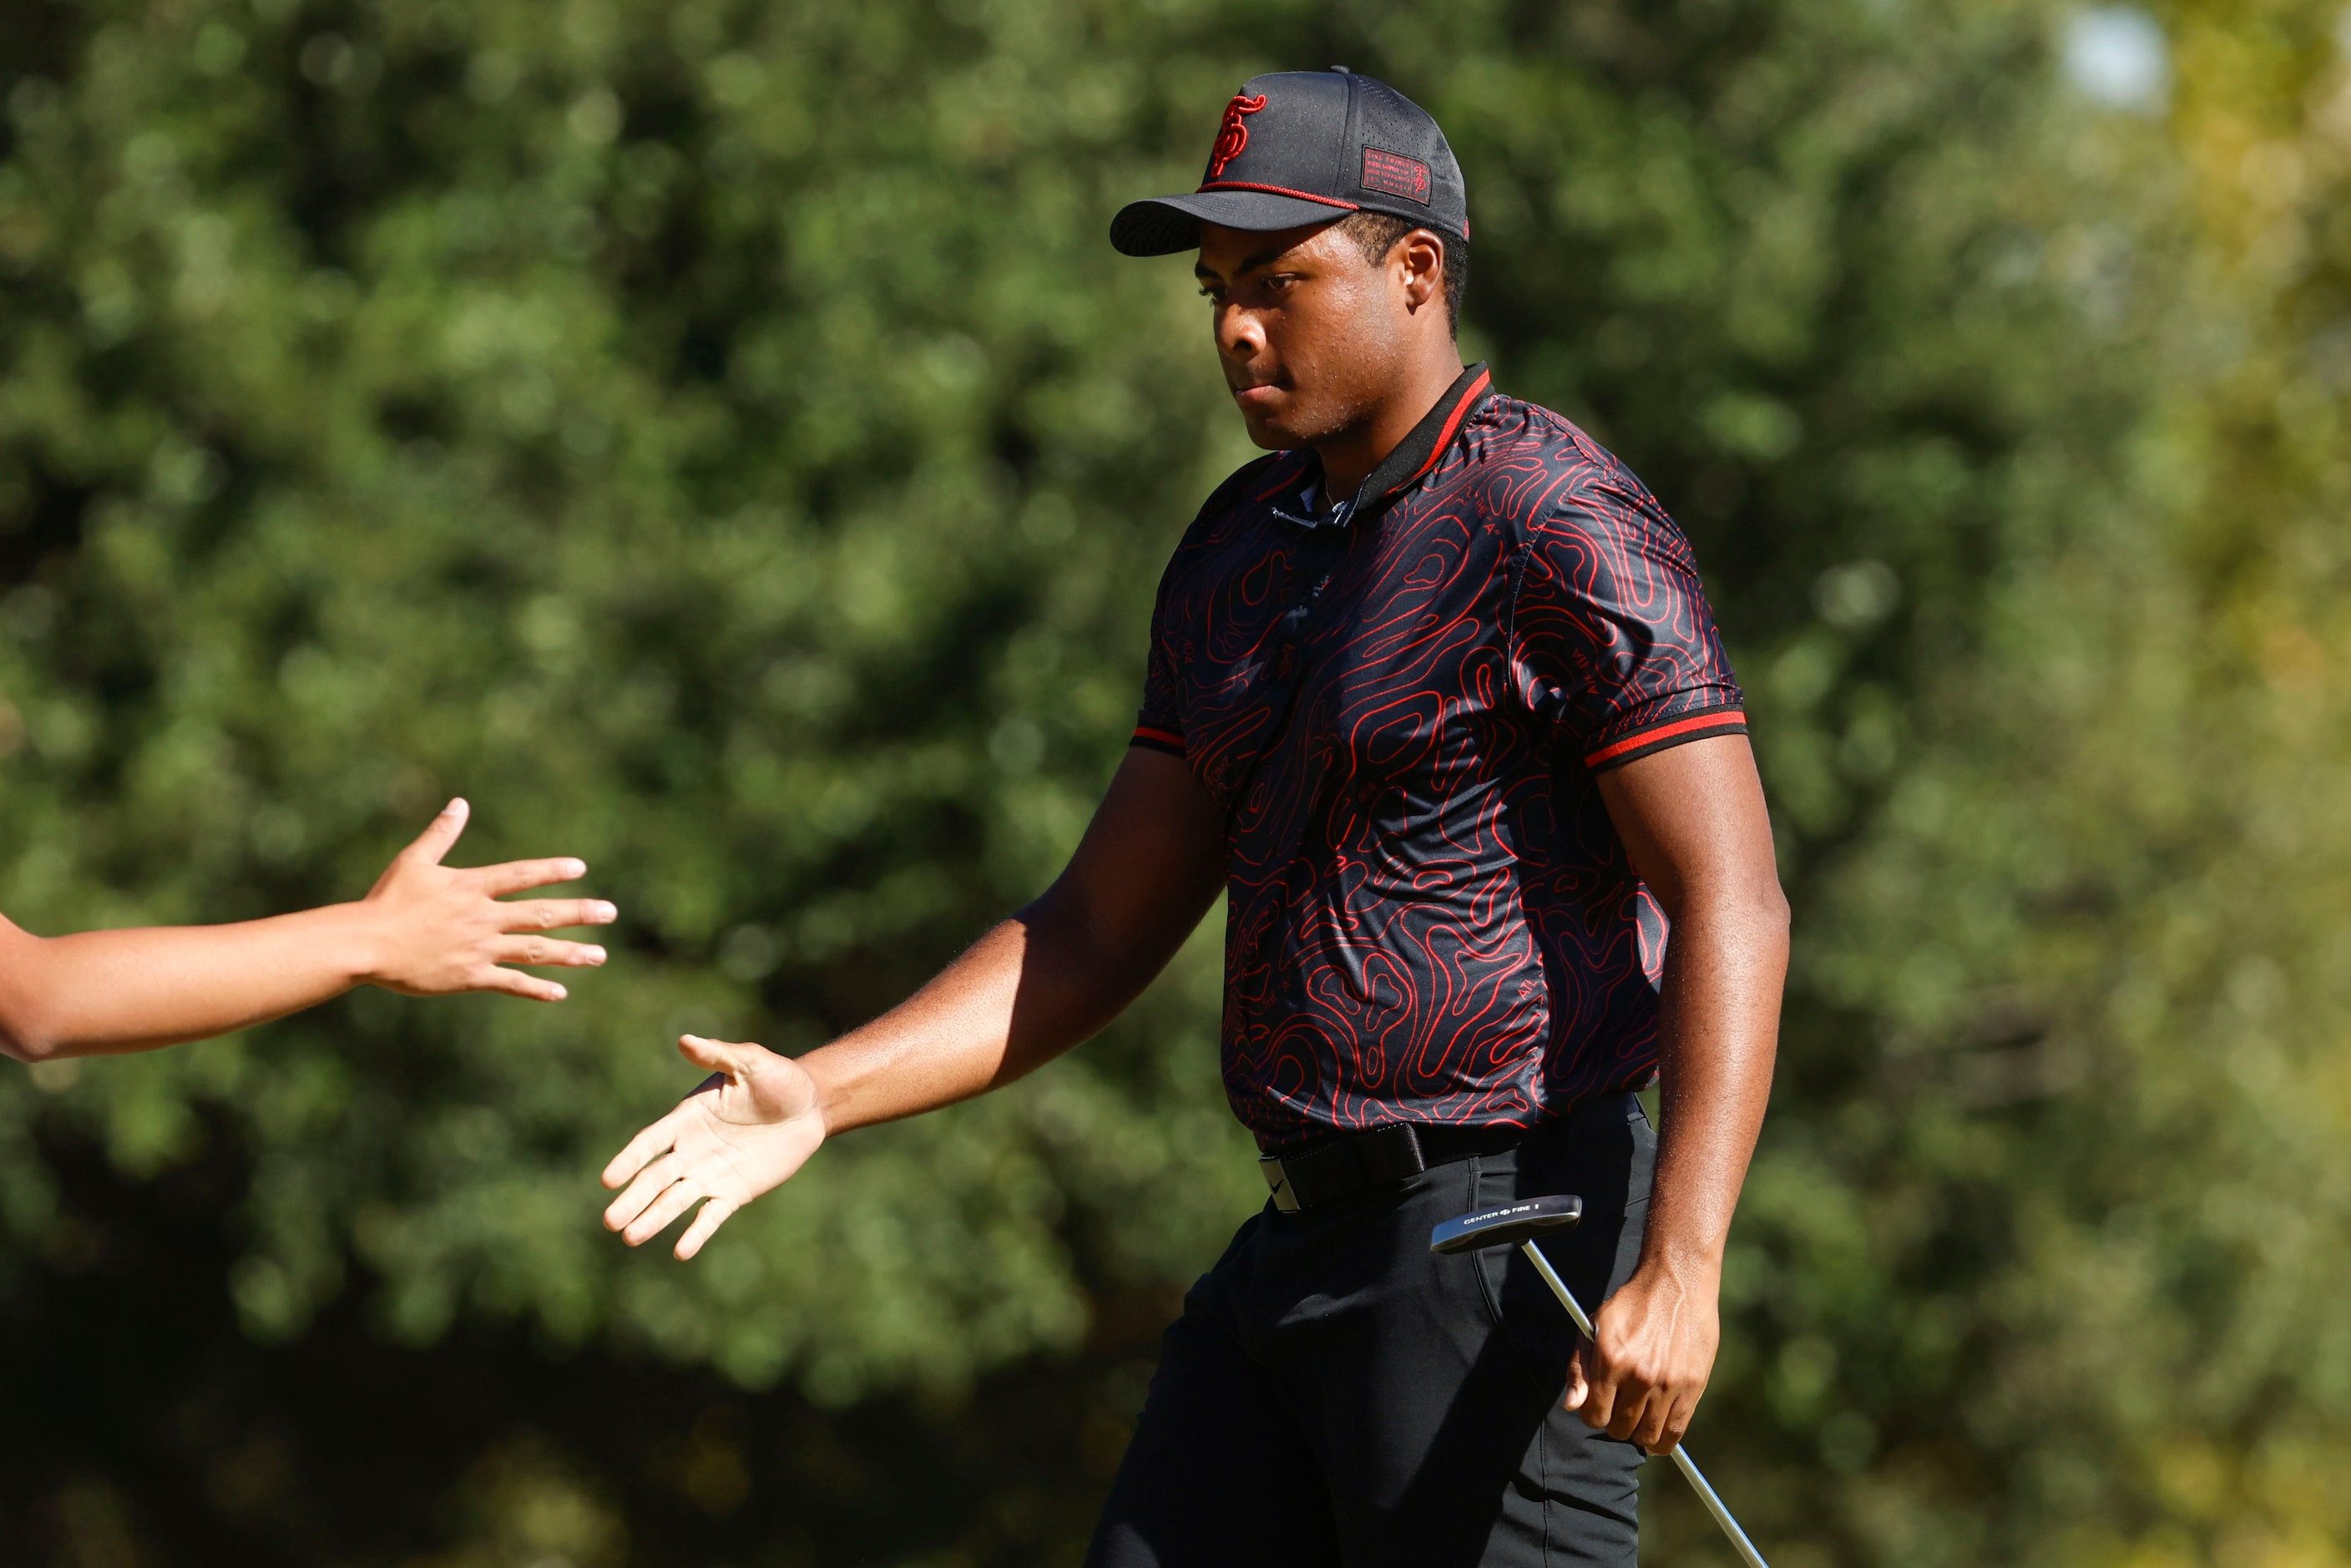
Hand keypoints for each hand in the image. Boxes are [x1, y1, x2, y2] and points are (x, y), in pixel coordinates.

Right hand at [359, 798, 615, 1001]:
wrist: (366, 944)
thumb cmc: (386, 901)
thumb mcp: (414, 861)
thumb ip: (441, 834)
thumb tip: (459, 803)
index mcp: (471, 887)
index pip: (521, 875)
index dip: (552, 871)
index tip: (580, 869)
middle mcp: (483, 917)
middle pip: (541, 914)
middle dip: (579, 913)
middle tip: (610, 912)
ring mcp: (480, 948)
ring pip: (535, 950)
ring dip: (570, 953)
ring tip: (599, 955)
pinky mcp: (470, 977)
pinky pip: (511, 983)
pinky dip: (536, 988)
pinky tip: (561, 992)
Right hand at [601, 1034, 826, 1258]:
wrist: (810, 1105)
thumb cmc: (778, 1078)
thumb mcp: (750, 1062)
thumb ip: (719, 1054)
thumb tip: (685, 1039)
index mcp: (686, 1119)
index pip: (650, 1143)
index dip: (629, 1160)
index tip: (608, 1179)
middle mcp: (691, 1150)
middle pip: (655, 1179)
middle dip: (633, 1199)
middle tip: (610, 1222)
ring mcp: (710, 1173)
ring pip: (675, 1200)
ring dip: (654, 1219)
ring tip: (632, 1238)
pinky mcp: (733, 1192)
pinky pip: (710, 1216)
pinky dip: (696, 1233)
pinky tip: (681, 1251)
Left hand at [1563, 1255, 1721, 1453]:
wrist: (1676, 1284)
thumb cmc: (1631, 1306)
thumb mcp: (1594, 1327)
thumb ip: (1579, 1368)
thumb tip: (1572, 1406)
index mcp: (1611, 1360)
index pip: (1595, 1416)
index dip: (1593, 1414)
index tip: (1599, 1407)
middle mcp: (1639, 1375)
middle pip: (1621, 1429)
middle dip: (1616, 1423)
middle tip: (1621, 1407)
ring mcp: (1668, 1383)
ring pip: (1647, 1436)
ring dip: (1639, 1433)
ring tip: (1639, 1417)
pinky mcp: (1694, 1386)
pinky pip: (1676, 1431)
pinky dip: (1664, 1441)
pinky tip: (1658, 1431)